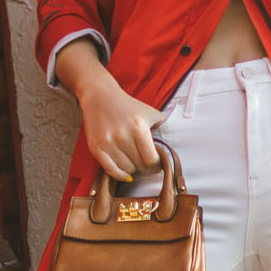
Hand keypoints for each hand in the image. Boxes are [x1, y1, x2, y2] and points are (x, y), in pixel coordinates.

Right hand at [63, 55, 164, 180]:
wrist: (99, 96)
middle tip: (146, 164)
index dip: (156, 165)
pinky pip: (110, 170)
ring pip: (126, 170)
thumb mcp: (149, 112)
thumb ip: (163, 125)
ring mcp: (108, 143)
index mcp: (138, 127)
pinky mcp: (96, 148)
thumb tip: (174, 141)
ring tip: (134, 162)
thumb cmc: (127, 105)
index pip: (151, 159)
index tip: (156, 164)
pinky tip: (125, 173)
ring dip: (133, 170)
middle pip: (139, 166)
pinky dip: (120, 175)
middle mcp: (122, 136)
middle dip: (145, 168)